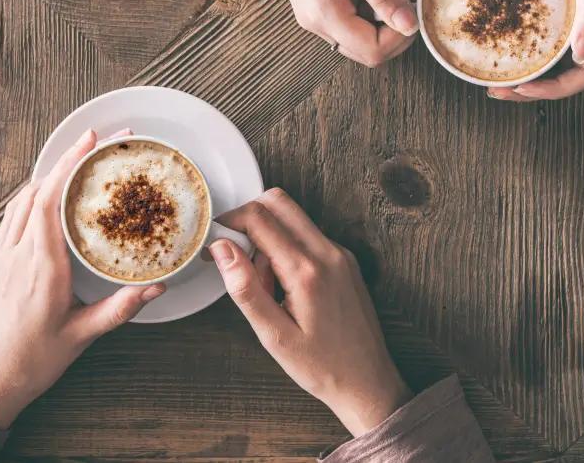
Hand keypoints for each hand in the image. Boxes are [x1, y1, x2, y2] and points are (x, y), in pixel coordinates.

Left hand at [0, 129, 164, 427]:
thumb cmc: (31, 363)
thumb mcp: (82, 337)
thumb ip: (120, 309)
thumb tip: (156, 288)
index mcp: (41, 267)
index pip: (52, 200)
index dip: (72, 165)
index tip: (94, 142)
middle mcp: (17, 255)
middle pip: (38, 190)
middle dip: (68, 159)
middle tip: (98, 140)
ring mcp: (2, 257)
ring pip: (22, 199)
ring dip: (49, 173)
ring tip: (77, 159)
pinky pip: (13, 216)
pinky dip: (33, 195)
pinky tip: (47, 195)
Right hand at [176, 0, 418, 67]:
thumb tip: (410, 24)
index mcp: (324, 15)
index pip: (374, 50)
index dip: (401, 32)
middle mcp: (321, 24)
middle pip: (374, 44)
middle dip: (399, 12)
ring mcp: (322, 15)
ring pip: (371, 25)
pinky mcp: (326, 3)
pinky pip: (361, 8)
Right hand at [210, 188, 412, 436]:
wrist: (367, 382)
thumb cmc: (322, 366)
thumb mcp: (273, 335)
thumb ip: (244, 288)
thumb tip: (222, 248)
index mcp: (306, 271)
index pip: (259, 218)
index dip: (229, 223)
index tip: (215, 243)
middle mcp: (328, 253)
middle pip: (278, 202)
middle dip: (248, 219)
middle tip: (237, 256)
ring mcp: (340, 254)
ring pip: (294, 217)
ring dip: (269, 235)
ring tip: (266, 283)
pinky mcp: (345, 261)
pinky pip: (309, 236)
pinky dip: (288, 247)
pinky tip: (285, 287)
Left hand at [493, 0, 583, 101]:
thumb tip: (581, 55)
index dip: (556, 90)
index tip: (523, 90)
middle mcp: (583, 22)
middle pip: (561, 72)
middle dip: (531, 88)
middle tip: (495, 90)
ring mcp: (566, 12)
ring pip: (545, 55)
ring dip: (521, 70)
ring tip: (491, 75)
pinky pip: (532, 30)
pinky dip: (513, 41)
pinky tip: (489, 38)